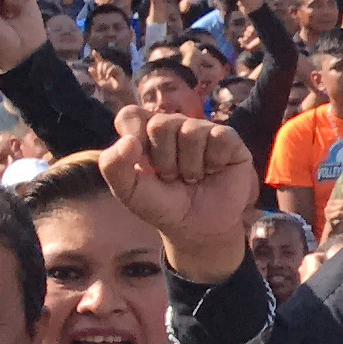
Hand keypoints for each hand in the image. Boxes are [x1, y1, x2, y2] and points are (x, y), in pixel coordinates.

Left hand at [103, 107, 255, 280]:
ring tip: (192, 177)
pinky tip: (213, 171)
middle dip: (164, 159)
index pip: (131, 115)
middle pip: (161, 124)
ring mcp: (202, 131)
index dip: (133, 135)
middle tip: (171, 176)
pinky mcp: (229, 139)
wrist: (199, 227)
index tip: (141, 163)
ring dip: (190, 164)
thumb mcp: (129, 192)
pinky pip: (220, 137)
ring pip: (191, 130)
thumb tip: (128, 141)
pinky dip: (214, 161)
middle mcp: (173, 127)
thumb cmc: (163, 206)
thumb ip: (114, 167)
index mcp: (144, 134)